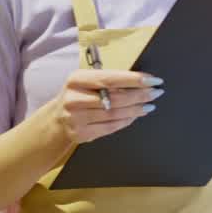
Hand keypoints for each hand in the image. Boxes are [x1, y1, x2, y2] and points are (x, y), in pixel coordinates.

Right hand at [45, 69, 164, 143]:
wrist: (55, 120)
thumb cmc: (77, 96)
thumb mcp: (86, 82)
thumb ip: (108, 81)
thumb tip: (140, 82)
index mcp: (77, 79)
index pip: (111, 78)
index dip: (135, 80)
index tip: (154, 80)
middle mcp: (74, 98)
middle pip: (115, 98)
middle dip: (140, 95)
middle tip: (156, 93)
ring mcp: (76, 118)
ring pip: (115, 114)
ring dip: (137, 109)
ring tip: (150, 105)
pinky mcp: (81, 134)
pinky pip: (110, 127)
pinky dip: (127, 121)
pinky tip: (136, 115)